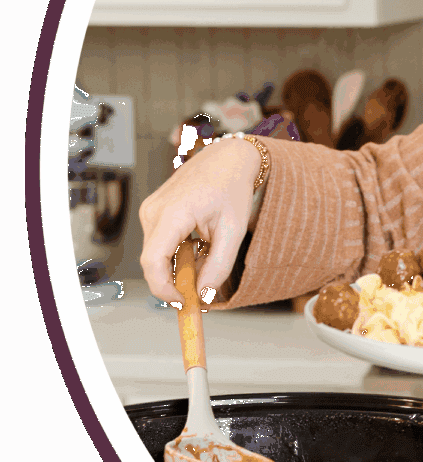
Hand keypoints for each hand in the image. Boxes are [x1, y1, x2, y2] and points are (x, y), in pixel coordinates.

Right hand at [139, 137, 261, 304]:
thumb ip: (219, 266)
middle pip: (155, 262)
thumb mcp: (233, 230)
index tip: (182, 303)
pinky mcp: (152, 212)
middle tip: (204, 289)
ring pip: (157, 254)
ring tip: (208, 252)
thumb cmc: (232, 188)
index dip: (164, 288)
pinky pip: (160, 243)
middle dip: (177, 280)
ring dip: (180, 265)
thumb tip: (204, 296)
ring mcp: (149, 210)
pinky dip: (178, 253)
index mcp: (172, 213)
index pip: (153, 261)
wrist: (227, 158)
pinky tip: (199, 243)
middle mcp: (153, 211)